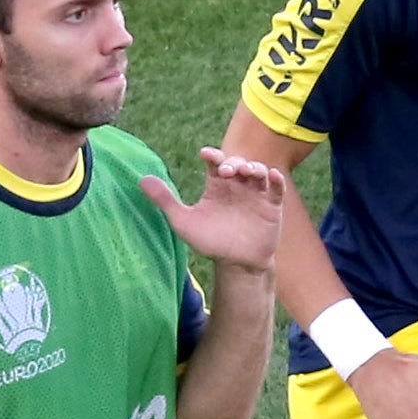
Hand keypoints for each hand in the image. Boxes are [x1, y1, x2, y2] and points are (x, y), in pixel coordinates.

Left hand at [140, 149, 285, 272]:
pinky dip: (276, 180)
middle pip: (238, 163)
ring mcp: (256, 194)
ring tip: (247, 172)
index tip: (205, 154)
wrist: (236, 263)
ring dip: (254, 167)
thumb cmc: (210, 241)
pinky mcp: (272, 205)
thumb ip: (165, 201)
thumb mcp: (184, 221)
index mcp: (217, 185)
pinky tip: (271, 176)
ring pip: (258, 171)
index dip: (212, 155)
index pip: (215, 162)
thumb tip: (140, 179)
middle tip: (226, 170)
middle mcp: (237, 185)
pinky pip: (277, 188)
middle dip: (234, 162)